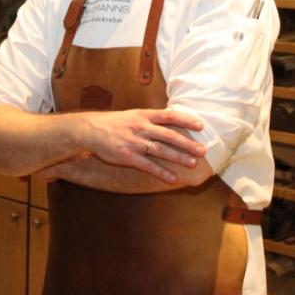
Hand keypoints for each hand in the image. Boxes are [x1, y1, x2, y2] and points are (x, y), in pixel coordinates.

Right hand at [76, 109, 206, 182]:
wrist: (90, 130)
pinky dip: (162, 173)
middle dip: (187, 143)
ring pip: (161, 151)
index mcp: (143, 115)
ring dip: (178, 157)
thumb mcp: (132, 115)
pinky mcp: (128, 156)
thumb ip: (150, 118)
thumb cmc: (114, 123)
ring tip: (193, 163)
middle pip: (169, 135)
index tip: (200, 125)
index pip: (169, 116)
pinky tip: (173, 178)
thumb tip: (171, 119)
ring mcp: (135, 142)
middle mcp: (141, 127)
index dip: (186, 120)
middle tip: (203, 150)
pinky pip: (148, 166)